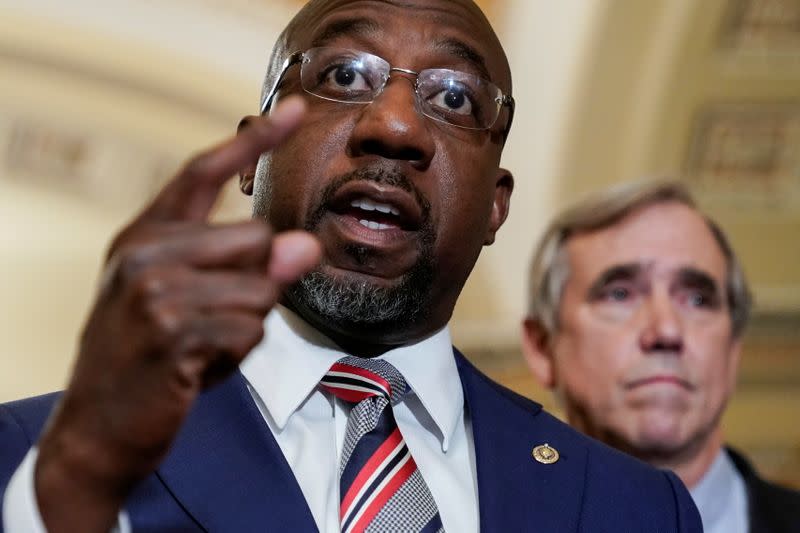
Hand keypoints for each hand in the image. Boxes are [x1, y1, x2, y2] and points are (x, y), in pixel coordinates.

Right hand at [33, 96, 320, 531]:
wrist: (98, 429)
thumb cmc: (148, 360)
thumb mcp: (190, 302)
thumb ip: (246, 267)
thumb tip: (305, 244)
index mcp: (144, 235)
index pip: (205, 171)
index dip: (254, 140)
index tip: (297, 110)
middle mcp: (144, 252)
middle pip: (254, 236)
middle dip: (254, 284)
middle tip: (212, 320)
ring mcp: (153, 290)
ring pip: (258, 286)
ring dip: (245, 325)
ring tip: (201, 347)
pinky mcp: (171, 332)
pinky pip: (249, 329)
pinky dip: (237, 355)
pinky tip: (198, 369)